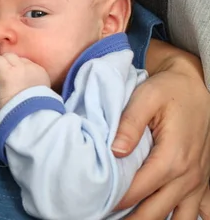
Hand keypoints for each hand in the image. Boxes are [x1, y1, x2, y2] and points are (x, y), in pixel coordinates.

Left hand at [0, 53, 49, 107]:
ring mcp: (19, 68)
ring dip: (1, 65)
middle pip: (17, 58)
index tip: (14, 81)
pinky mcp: (6, 72)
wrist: (29, 116)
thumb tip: (19, 84)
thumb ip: (31, 86)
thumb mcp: (37, 95)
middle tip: (5, 79)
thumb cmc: (31, 110)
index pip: (26, 63)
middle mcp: (31, 67)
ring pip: (7, 56)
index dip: (17, 71)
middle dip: (10, 66)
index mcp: (41, 73)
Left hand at [112, 40, 209, 218]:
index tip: (93, 205)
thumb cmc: (168, 91)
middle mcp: (188, 176)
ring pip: (177, 219)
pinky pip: (196, 213)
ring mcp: (198, 182)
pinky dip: (177, 218)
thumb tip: (114, 151)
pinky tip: (158, 218)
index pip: (137, 191)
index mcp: (172, 158)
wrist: (196, 85)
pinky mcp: (203, 182)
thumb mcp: (146, 98)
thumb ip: (129, 125)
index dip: (114, 201)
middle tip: (102, 217)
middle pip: (155, 213)